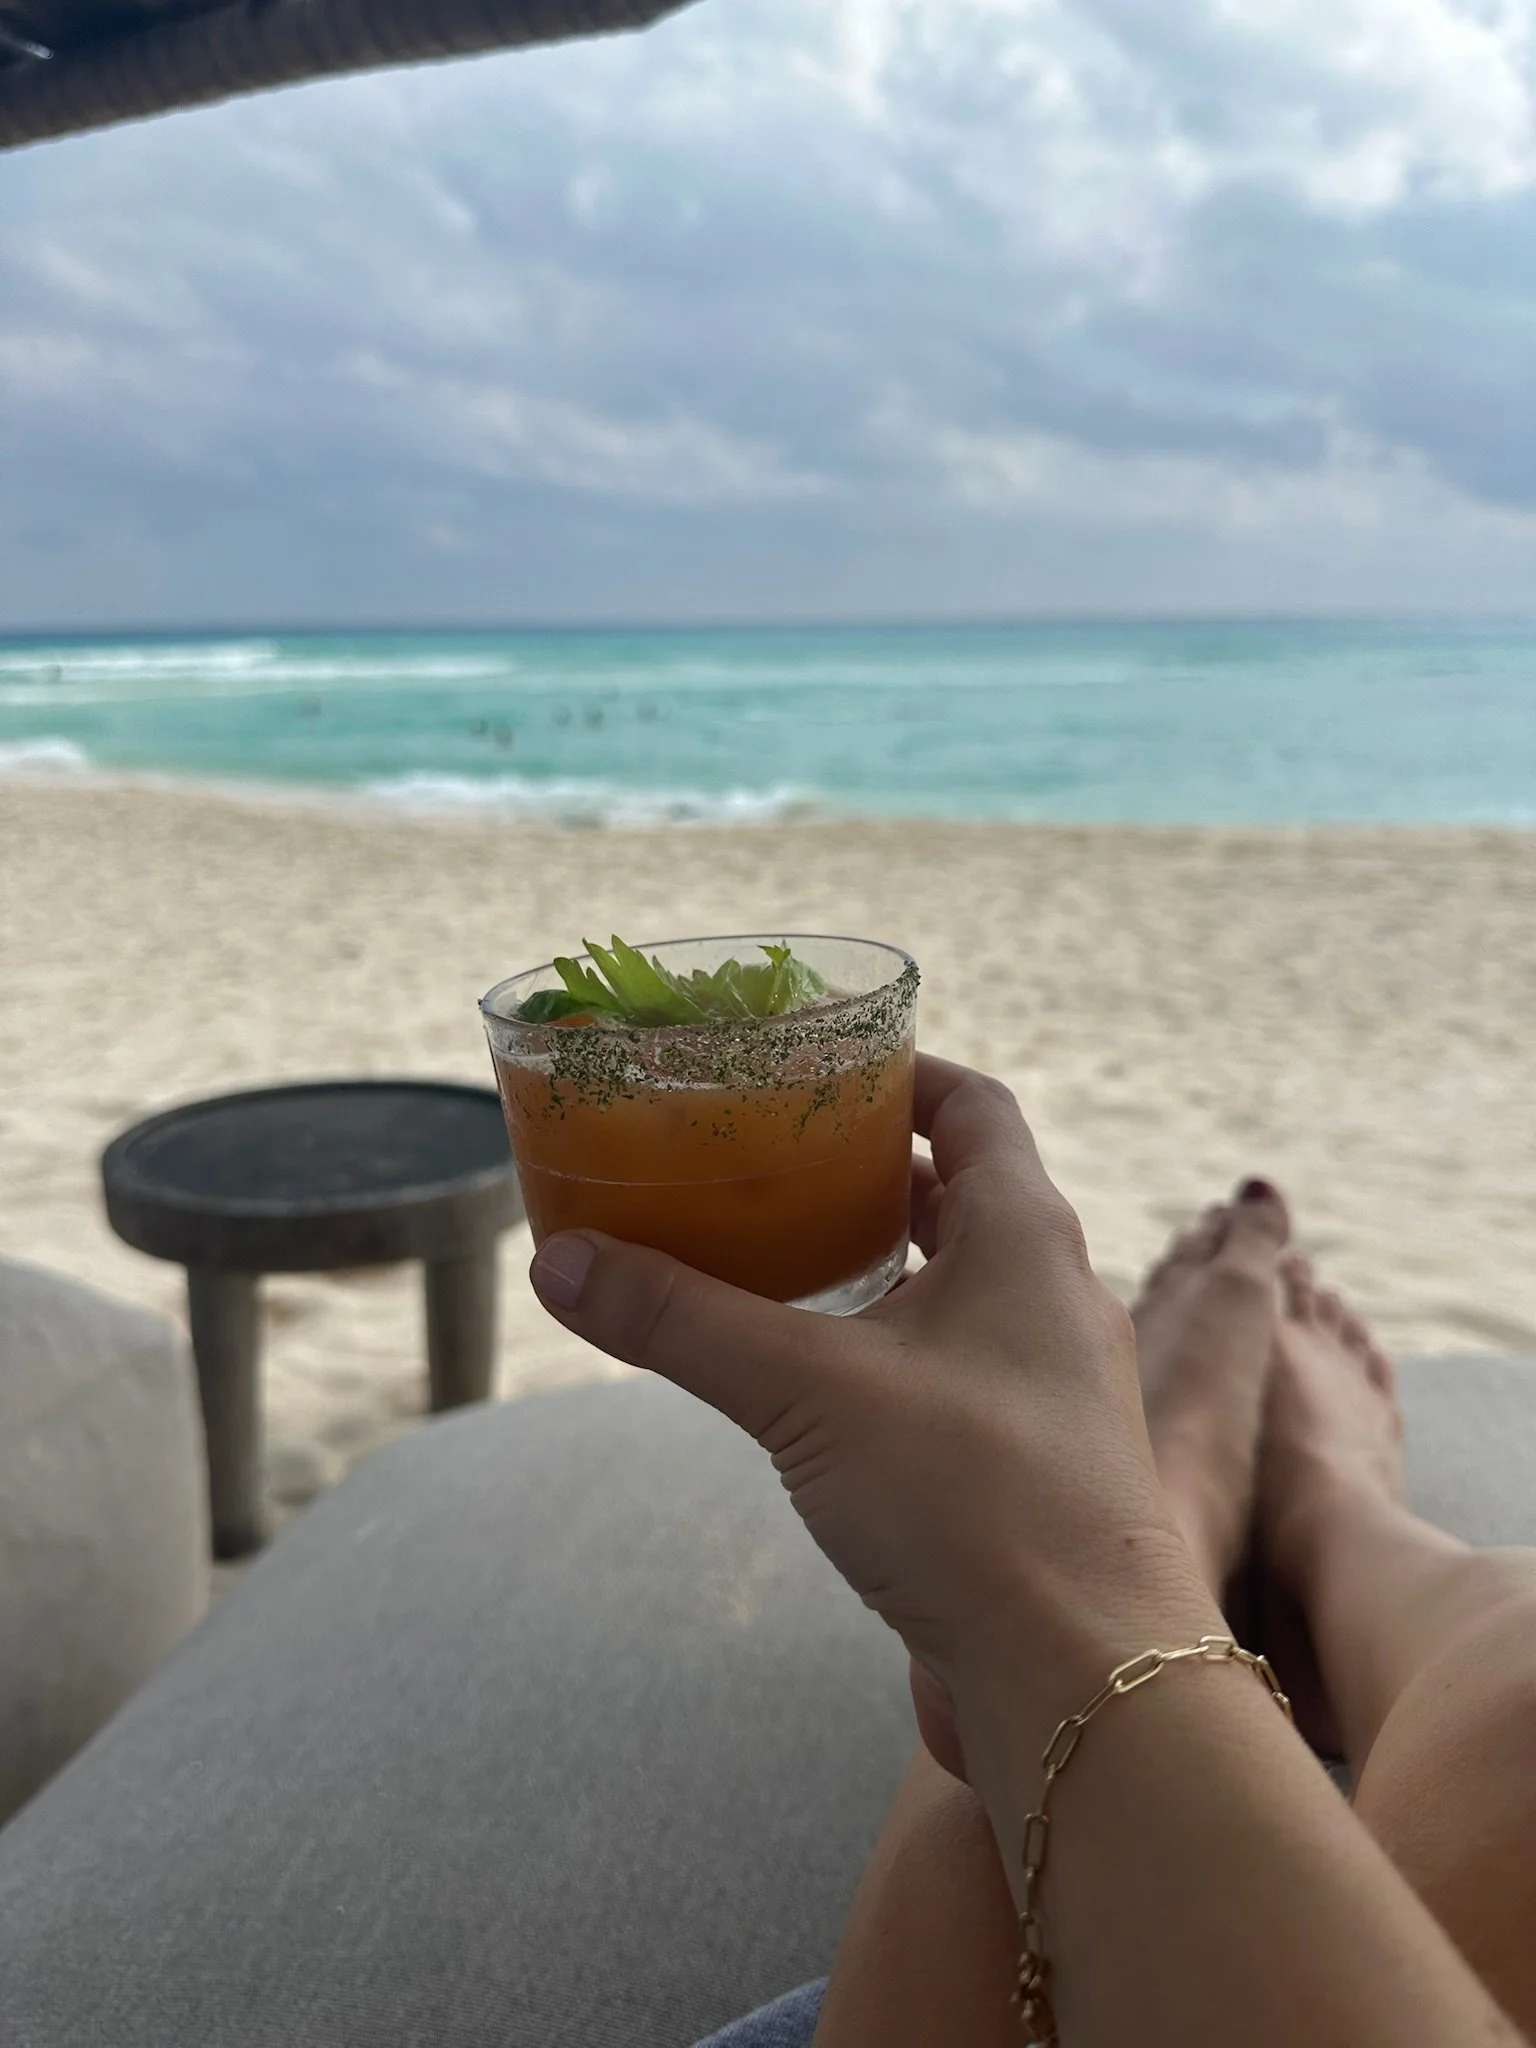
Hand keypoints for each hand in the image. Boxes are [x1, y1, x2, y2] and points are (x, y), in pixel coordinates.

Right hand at [528, 1054, 1206, 1730]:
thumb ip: (682, 1321)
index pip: (974, 1105)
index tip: (818, 1063)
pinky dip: (892, 1345)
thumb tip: (561, 1262)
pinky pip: (959, 1365)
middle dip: (873, 1168)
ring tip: (783, 1254)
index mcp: (1027, 1234)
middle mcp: (1054, 1293)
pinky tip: (821, 1379)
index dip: (901, 1071)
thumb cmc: (972, 1501)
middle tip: (774, 1156)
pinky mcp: (1031, 1462)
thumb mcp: (806, 1390)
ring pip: (964, 1285)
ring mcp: (1051, 1383)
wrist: (1083, 1680)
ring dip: (884, 1260)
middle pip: (967, 1191)